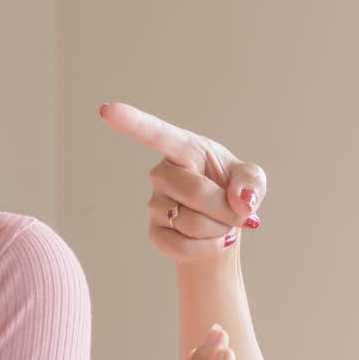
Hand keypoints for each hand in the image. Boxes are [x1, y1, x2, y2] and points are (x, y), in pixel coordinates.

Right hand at [99, 101, 269, 261]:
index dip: (132, 122)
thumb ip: (252, 183)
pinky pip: (180, 246)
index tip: (107, 110)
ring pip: (190, 222)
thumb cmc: (233, 193)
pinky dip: (205, 249)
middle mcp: (163, 173)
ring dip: (218, 230)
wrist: (222, 228)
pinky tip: (209, 242)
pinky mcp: (155, 232)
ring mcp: (155, 203)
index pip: (157, 134)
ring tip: (220, 223)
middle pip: (195, 192)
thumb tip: (241, 201)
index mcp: (185, 149)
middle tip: (236, 213)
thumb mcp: (252, 180)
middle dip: (225, 209)